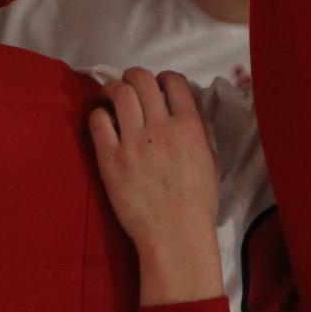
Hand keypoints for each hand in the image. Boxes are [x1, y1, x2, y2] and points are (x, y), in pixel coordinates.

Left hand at [90, 67, 221, 302]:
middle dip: (134, 76)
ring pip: (119, 94)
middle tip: (129, 86)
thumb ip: (202, 128)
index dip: (163, 78)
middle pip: (142, 80)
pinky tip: (103, 121)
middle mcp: (161, 128)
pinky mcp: (110, 159)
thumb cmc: (198, 201)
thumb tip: (189, 103)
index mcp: (190, 127)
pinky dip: (99, 114)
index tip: (157, 87)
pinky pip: (98, 122)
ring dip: (113, 89)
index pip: (174, 81)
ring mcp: (134, 143)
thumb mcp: (212, 159)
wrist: (175, 235)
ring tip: (111, 97)